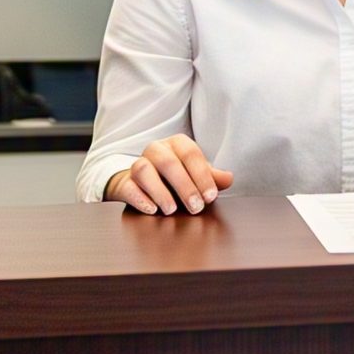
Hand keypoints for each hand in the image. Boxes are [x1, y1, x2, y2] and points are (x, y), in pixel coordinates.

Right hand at [104, 134, 233, 214]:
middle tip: (196, 207)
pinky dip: (140, 198)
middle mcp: (156, 150)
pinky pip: (128, 186)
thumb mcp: (196, 175)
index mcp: (177, 144)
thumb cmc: (176, 177)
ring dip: (160, 192)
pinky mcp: (124, 181)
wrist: (143, 183)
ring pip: (144, 170)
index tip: (210, 196)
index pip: (191, 154)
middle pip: (169, 163)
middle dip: (185, 187)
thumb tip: (229, 178)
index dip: (202, 176)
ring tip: (172, 210)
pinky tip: (152, 210)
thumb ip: (212, 177)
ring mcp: (137, 164)